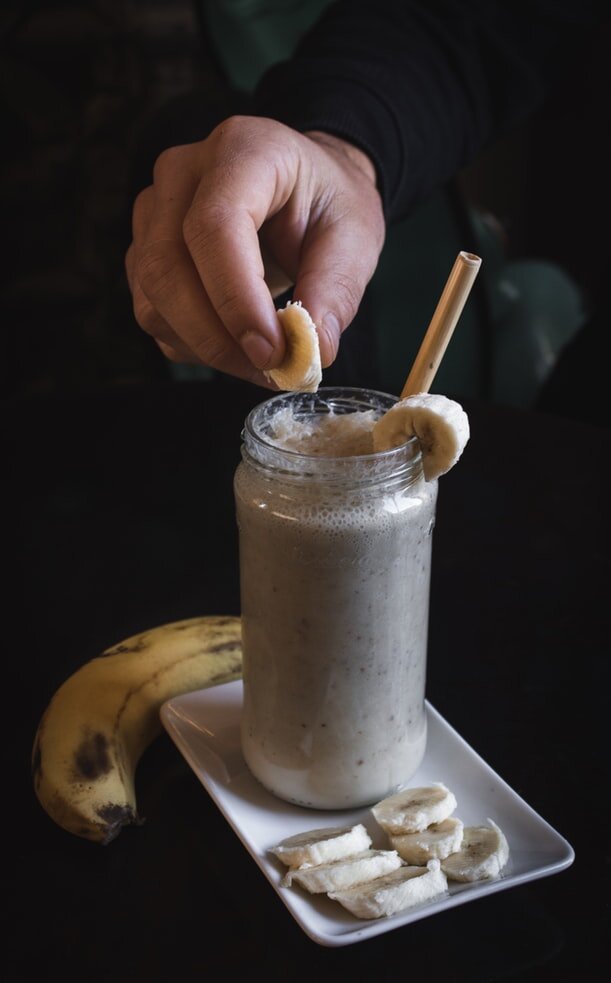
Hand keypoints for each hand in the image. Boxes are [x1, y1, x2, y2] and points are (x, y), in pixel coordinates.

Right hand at [125, 115, 384, 384]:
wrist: (304, 188)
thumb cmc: (328, 204)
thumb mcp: (355, 238)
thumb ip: (335, 292)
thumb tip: (314, 353)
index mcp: (242, 151)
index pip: (214, 226)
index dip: (236, 298)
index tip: (271, 351)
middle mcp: (182, 173)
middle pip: (167, 267)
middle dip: (217, 337)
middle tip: (271, 369)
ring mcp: (152, 212)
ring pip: (153, 299)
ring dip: (205, 348)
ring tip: (261, 361)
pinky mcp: (144, 251)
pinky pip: (152, 315)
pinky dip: (193, 346)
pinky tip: (236, 346)